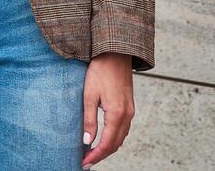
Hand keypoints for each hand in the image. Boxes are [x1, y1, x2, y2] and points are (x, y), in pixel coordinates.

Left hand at [81, 52, 134, 166]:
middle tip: (86, 161)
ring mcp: (130, 111)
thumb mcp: (89, 95)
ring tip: (93, 153)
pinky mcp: (129, 106)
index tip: (84, 163)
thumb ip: (89, 120)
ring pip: (121, 138)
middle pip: (116, 144)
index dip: (95, 156)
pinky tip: (104, 138)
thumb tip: (87, 141)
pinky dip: (114, 138)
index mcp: (117, 114)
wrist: (115, 53)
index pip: (107, 144)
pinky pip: (123, 129)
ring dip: (108, 148)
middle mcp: (127, 115)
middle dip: (101, 155)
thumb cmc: (100, 71)